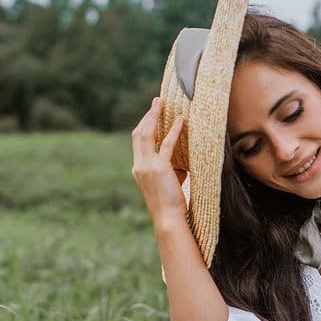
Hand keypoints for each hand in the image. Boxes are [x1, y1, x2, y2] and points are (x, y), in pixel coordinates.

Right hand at [131, 98, 188, 224]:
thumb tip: (182, 164)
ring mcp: (147, 166)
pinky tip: (181, 120)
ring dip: (154, 116)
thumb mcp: (169, 184)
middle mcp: (139, 165)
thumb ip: (172, 171)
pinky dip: (174, 130)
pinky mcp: (159, 168)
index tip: (153, 113)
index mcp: (139, 168)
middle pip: (138, 133)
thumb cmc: (171, 204)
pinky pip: (166, 144)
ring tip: (162, 103)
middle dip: (148, 115)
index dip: (145, 125)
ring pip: (146, 134)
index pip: (138, 141)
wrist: (168, 219)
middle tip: (157, 101)